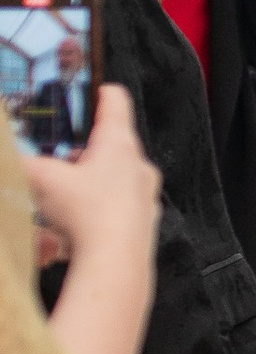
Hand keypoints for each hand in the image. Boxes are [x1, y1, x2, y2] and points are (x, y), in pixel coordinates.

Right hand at [21, 88, 159, 271]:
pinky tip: (74, 222)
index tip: (82, 93)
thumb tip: (10, 157)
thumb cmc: (87, 212)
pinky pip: (117, 205)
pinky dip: (96, 207)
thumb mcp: (41, 179)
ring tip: (61, 193)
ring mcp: (145, 193)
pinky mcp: (143, 220)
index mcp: (120, 143)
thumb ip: (20, 162)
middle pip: (111, 142)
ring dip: (88, 179)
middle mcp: (139, 165)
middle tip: (56, 155)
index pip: (114, 100)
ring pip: (114, 176)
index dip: (96, 91)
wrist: (116, 261)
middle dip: (82, 147)